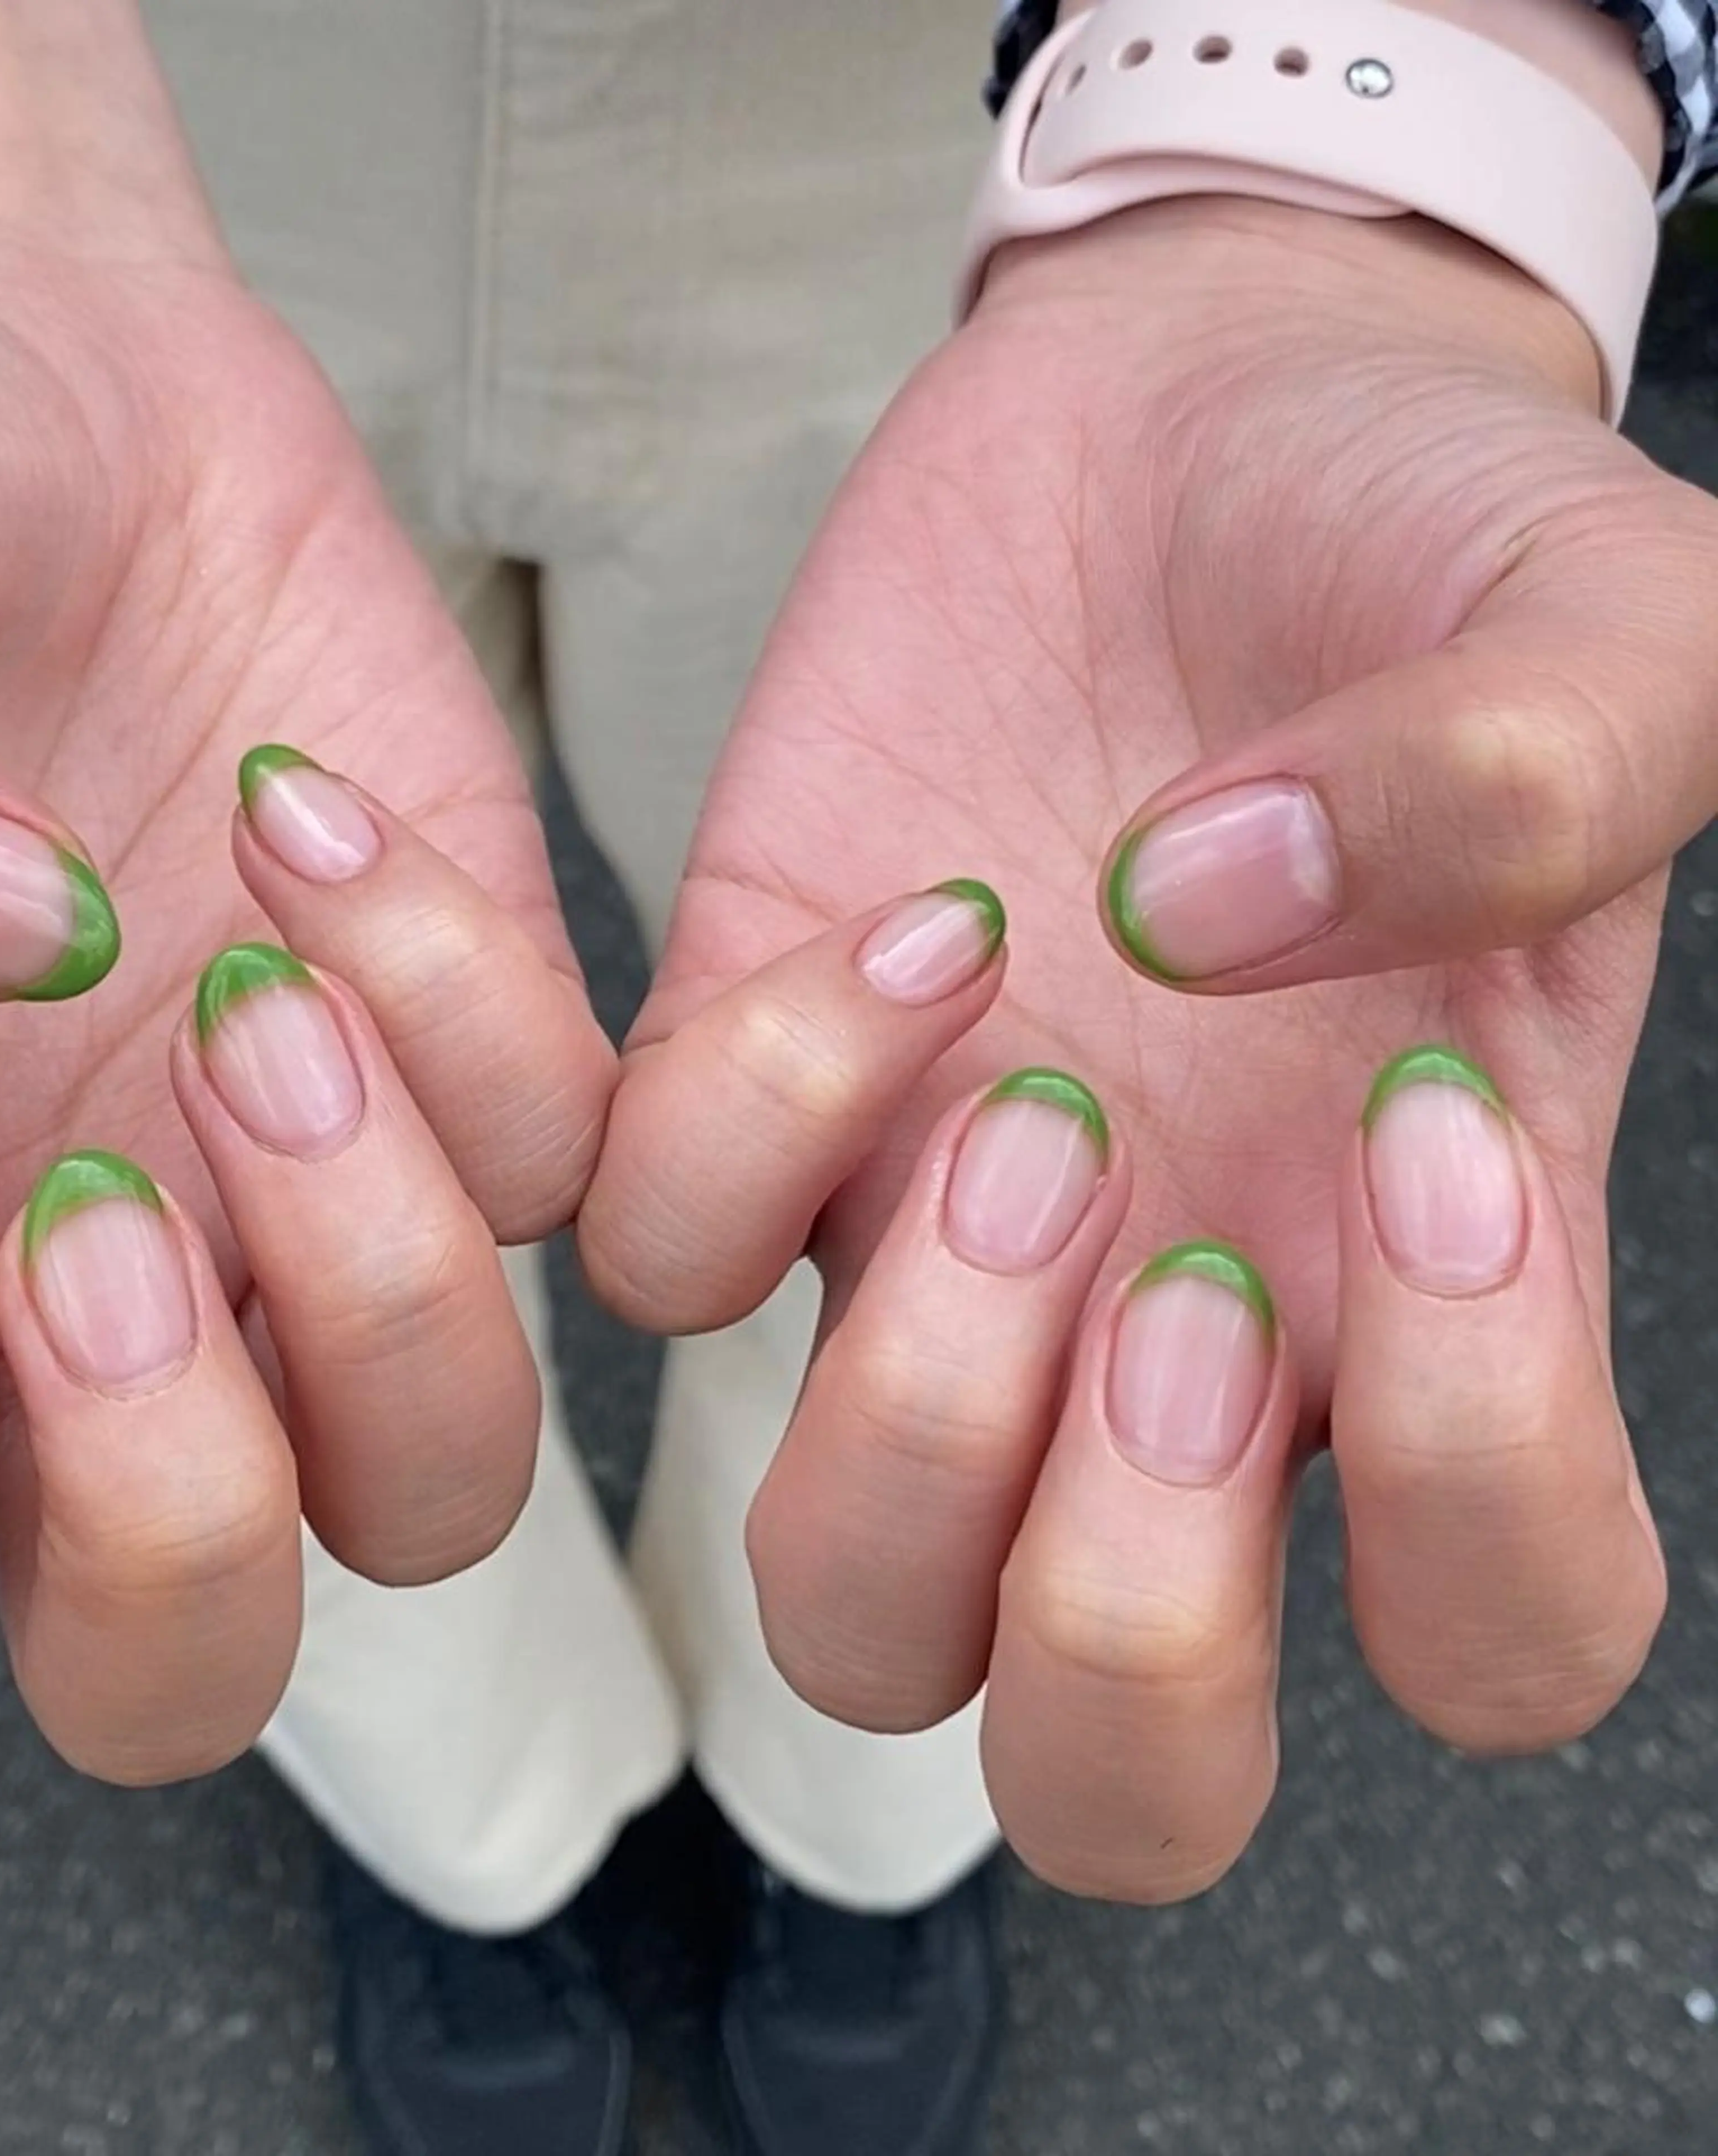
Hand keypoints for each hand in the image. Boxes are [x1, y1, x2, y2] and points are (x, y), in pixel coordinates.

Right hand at [0, 224, 609, 1780]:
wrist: (44, 373)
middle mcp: (68, 1293)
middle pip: (176, 1666)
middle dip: (176, 1500)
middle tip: (107, 1190)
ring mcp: (299, 1203)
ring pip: (433, 1489)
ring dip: (385, 1285)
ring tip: (264, 987)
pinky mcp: (480, 1061)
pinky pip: (583, 1190)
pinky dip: (496, 1025)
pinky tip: (329, 809)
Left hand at [580, 200, 1711, 1896]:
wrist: (1189, 401)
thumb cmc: (1422, 530)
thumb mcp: (1601, 614)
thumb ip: (1545, 771)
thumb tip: (1248, 917)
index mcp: (1422, 1292)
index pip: (1492, 1630)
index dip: (1475, 1488)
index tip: (1423, 1134)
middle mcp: (1170, 1334)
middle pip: (1103, 1764)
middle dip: (1118, 1610)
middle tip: (1162, 1264)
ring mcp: (934, 1242)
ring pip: (845, 1594)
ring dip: (907, 1418)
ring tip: (1012, 1101)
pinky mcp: (753, 1086)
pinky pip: (656, 1258)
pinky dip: (727, 1132)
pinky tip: (895, 923)